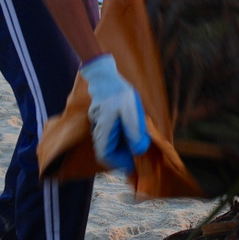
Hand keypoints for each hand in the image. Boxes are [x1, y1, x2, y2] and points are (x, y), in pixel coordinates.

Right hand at [80, 54, 150, 171]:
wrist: (105, 76)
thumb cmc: (118, 93)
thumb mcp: (131, 112)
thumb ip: (135, 132)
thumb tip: (139, 150)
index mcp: (104, 131)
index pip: (106, 155)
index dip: (119, 162)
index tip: (132, 163)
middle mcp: (99, 129)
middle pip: (108, 150)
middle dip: (123, 155)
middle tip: (139, 153)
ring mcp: (99, 123)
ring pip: (110, 142)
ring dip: (123, 146)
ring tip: (138, 142)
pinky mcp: (103, 118)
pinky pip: (111, 133)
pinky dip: (121, 136)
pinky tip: (132, 130)